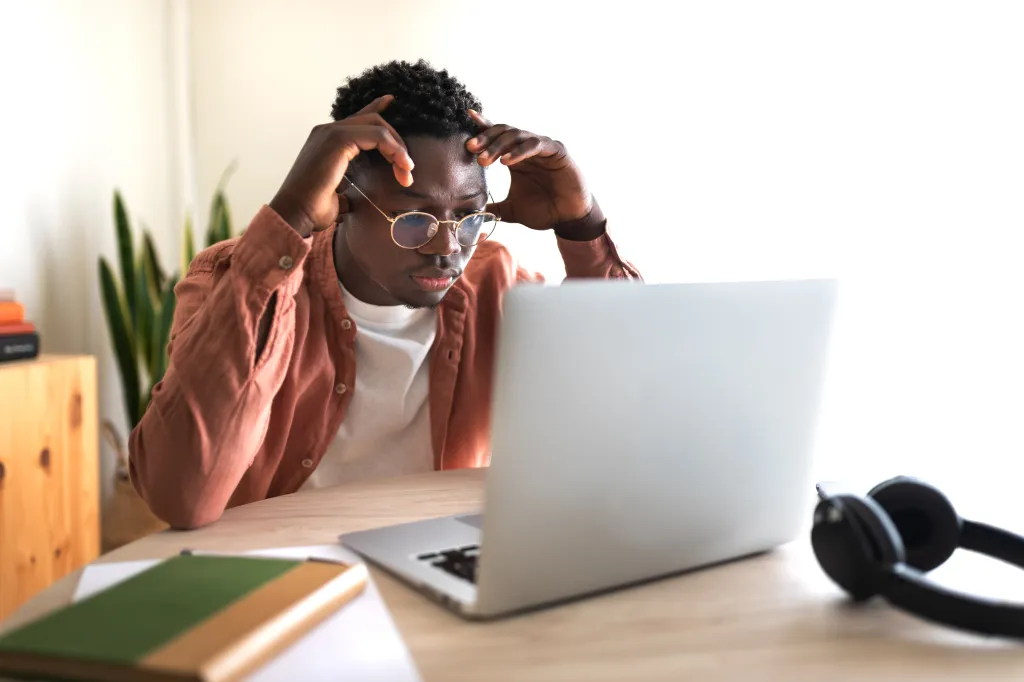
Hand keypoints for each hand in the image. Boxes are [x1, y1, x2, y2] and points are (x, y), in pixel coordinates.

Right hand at [270, 95, 414, 235]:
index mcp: (326, 140)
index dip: (377, 108)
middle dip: (396, 142)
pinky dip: (394, 149)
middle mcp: (327, 130)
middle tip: (408, 169)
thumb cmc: (312, 210)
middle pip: (373, 120)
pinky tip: (402, 166)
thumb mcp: (336, 197)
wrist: (296, 215)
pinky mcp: (339, 139)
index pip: (357, 119)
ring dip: (398, 148)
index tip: (392, 102)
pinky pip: (377, 135)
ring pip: (378, 126)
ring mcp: (331, 132)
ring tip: (407, 172)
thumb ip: (346, 192)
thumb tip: (353, 202)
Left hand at [465, 110, 592, 231]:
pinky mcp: (556, 150)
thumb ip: (494, 210)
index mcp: (515, 158)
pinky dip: (520, 151)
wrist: (569, 219)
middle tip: (471, 149)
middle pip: (503, 132)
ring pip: (517, 135)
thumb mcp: (512, 211)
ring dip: (498, 145)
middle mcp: (527, 149)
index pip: (496, 138)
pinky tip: (506, 161)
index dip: (482, 129)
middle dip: (485, 139)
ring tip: (485, 160)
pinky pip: (536, 144)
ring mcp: (542, 147)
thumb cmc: (544, 211)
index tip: (465, 126)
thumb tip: (473, 214)